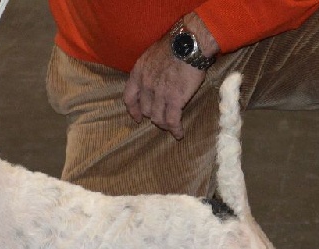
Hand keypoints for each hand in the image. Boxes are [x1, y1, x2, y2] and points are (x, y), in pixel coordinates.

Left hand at [123, 13, 218, 139]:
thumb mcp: (153, 54)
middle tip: (162, 119)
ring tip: (171, 127)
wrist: (189, 43)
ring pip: (157, 118)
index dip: (133, 110)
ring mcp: (159, 94)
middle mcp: (146, 85)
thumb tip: (155, 75)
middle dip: (153, 116)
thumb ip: (150, 68)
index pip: (129, 97)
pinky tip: (179, 134)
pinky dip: (175, 130)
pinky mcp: (175, 100)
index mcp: (138, 73)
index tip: (137, 118)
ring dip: (164, 125)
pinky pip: (172, 121)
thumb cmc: (175, 43)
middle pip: (145, 110)